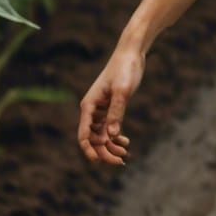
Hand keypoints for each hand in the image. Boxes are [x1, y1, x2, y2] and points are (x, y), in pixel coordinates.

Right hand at [78, 42, 143, 165]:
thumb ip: (117, 112)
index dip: (89, 150)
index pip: (83, 134)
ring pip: (102, 135)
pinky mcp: (112, 107)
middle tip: (120, 161)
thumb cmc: (125, 69)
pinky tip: (125, 142)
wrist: (131, 54)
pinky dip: (116, 137)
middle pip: (93, 138)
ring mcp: (102, 109)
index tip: (97, 161)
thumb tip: (111, 135)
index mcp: (89, 106)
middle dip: (104, 152)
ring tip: (125, 154)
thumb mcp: (122, 91)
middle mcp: (92, 110)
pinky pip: (110, 128)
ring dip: (111, 147)